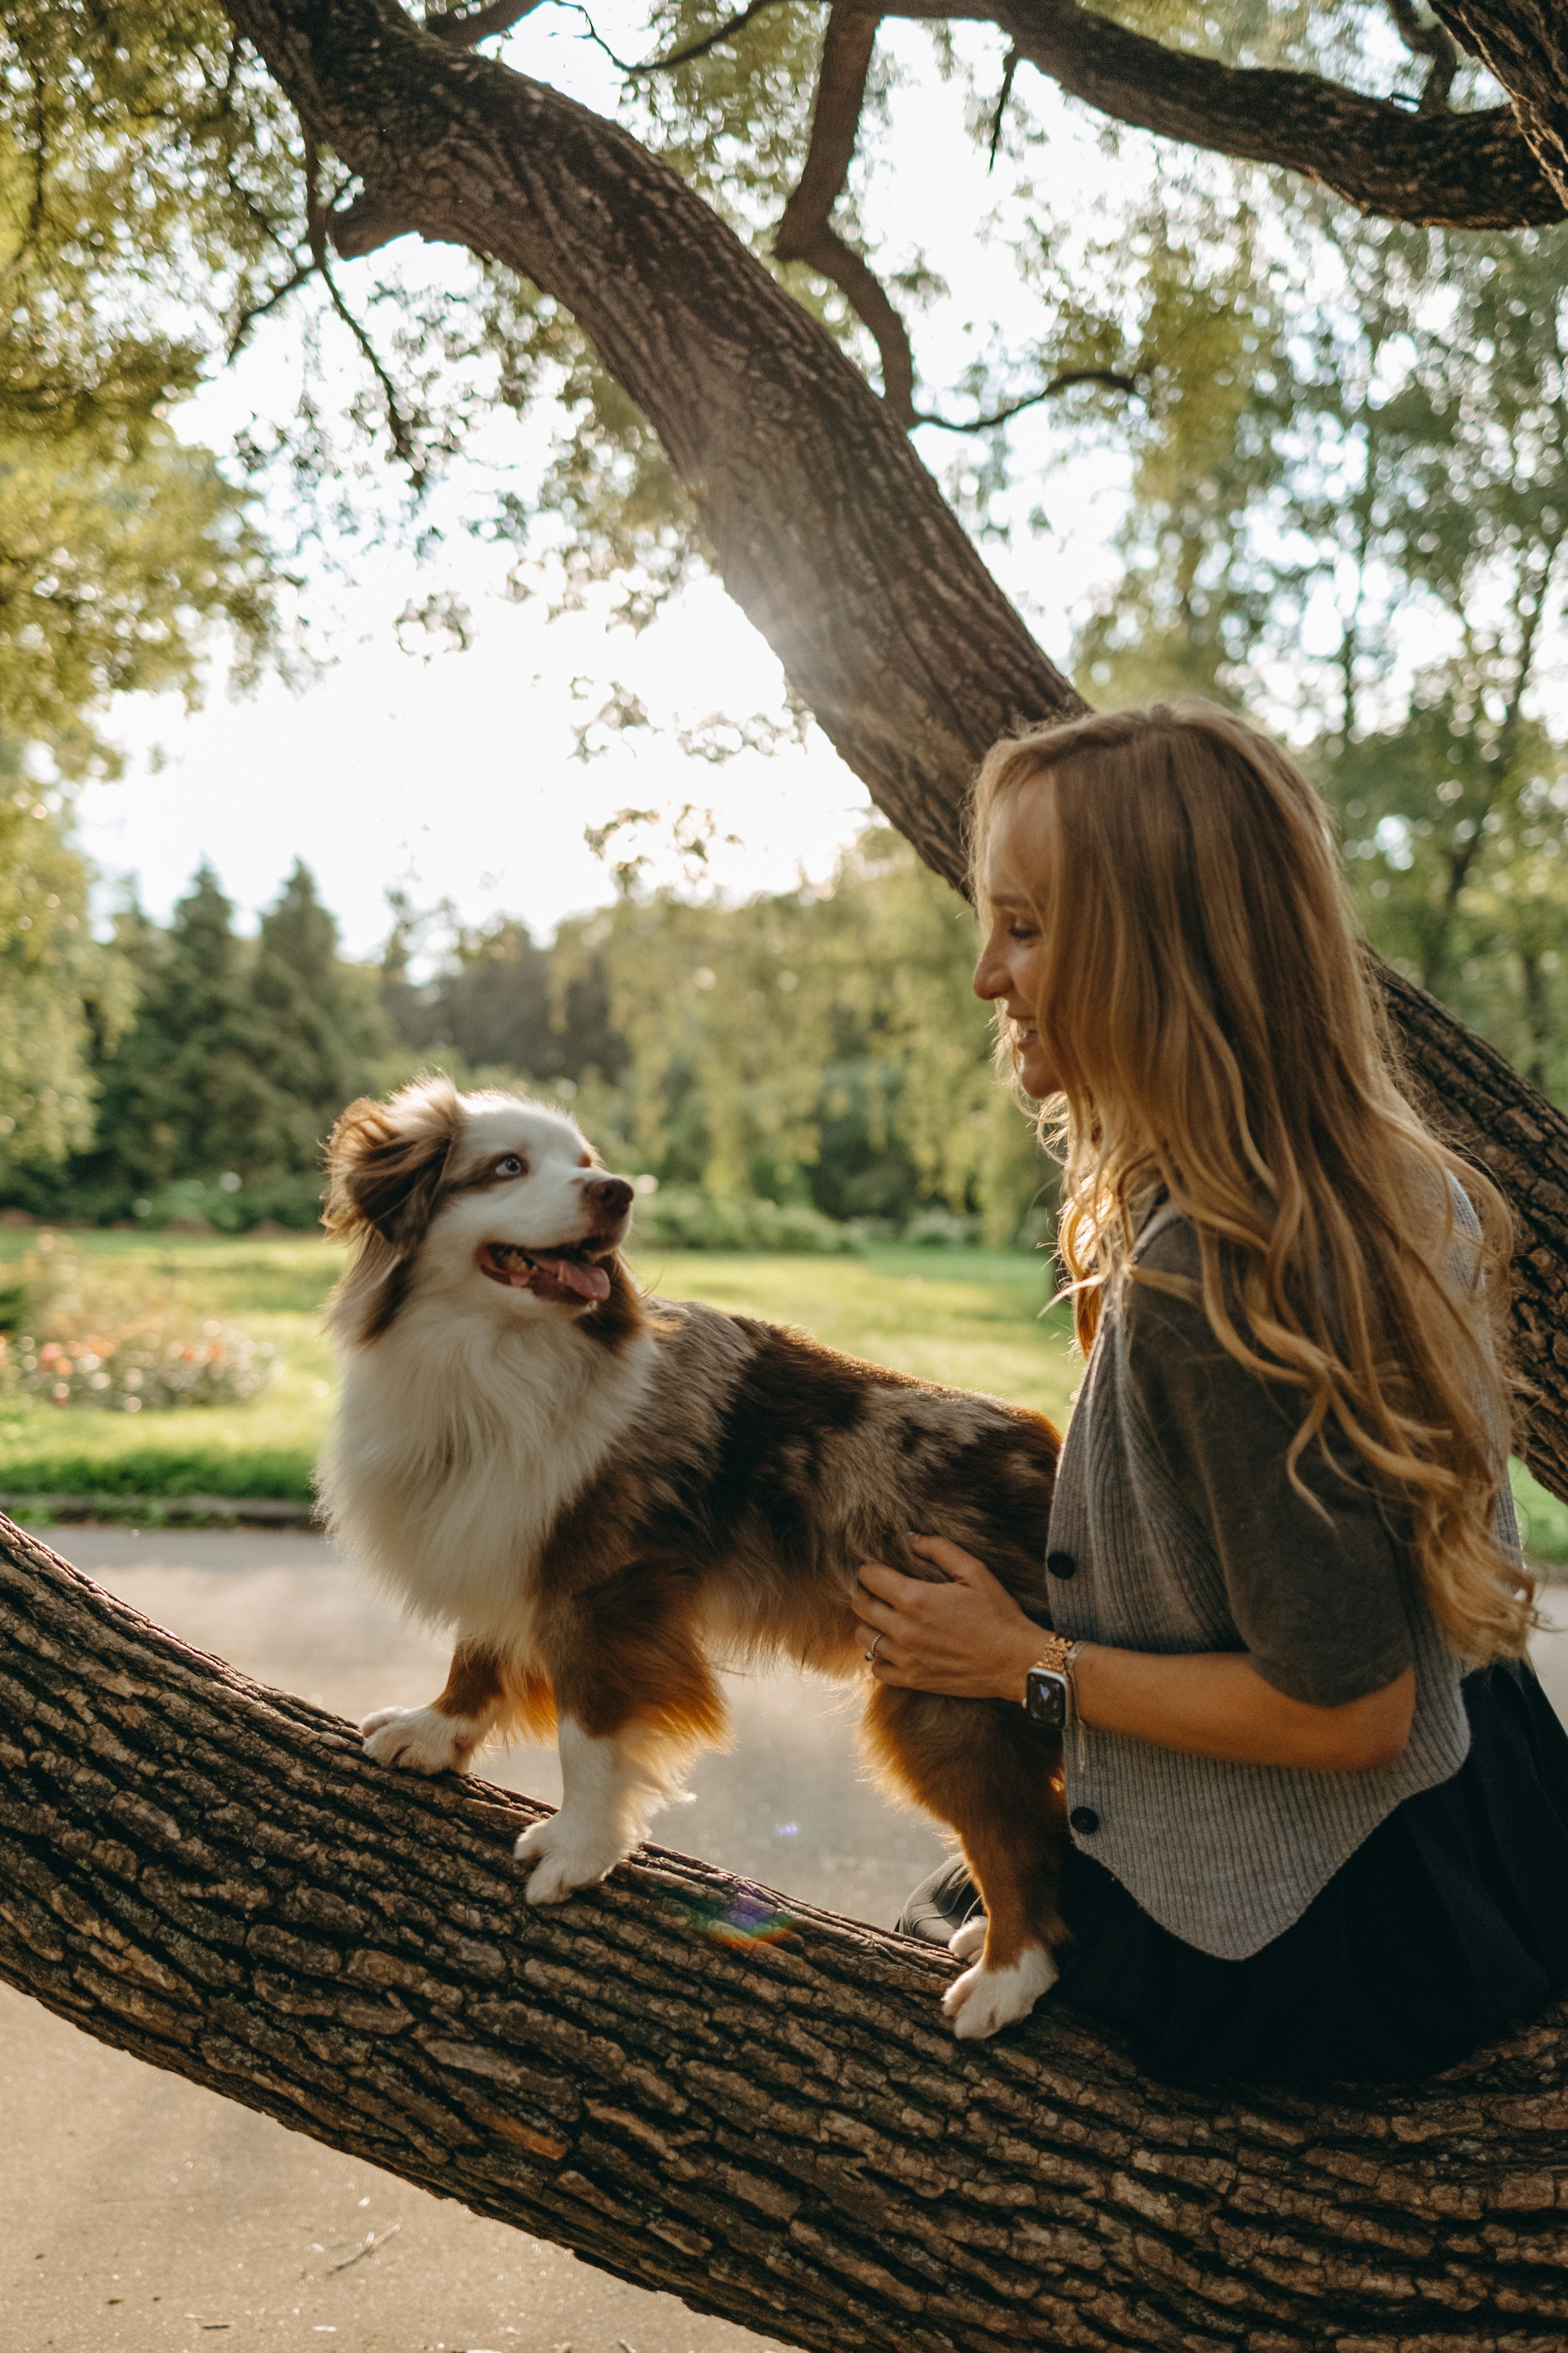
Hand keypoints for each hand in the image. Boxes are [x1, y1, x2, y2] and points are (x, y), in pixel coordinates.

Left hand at [852, 1535, 1046, 1700]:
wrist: (1015, 1661)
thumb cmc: (998, 1613)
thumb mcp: (975, 1571)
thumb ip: (939, 1549)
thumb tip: (908, 1538)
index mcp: (915, 1599)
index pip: (868, 1577)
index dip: (871, 1569)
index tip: (880, 1568)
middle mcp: (904, 1630)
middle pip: (860, 1606)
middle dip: (867, 1593)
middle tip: (882, 1590)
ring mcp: (906, 1658)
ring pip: (864, 1637)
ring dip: (871, 1624)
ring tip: (887, 1618)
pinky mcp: (912, 1680)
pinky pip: (877, 1669)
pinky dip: (880, 1657)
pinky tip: (896, 1647)